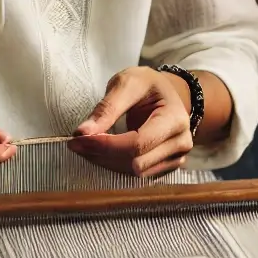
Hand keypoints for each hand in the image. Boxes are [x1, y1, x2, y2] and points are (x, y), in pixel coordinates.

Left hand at [69, 67, 192, 177]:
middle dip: (102, 154)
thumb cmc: (147, 85)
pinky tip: (101, 152)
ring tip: (86, 146)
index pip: (138, 143)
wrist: (165, 92)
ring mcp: (176, 157)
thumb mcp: (127, 83)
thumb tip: (83, 132)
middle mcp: (180, 142)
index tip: (78, 139)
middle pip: (136, 162)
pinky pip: (138, 174)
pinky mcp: (166, 166)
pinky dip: (116, 165)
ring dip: (107, 162)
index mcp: (175, 118)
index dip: (106, 145)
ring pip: (136, 172)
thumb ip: (106, 107)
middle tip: (76, 142)